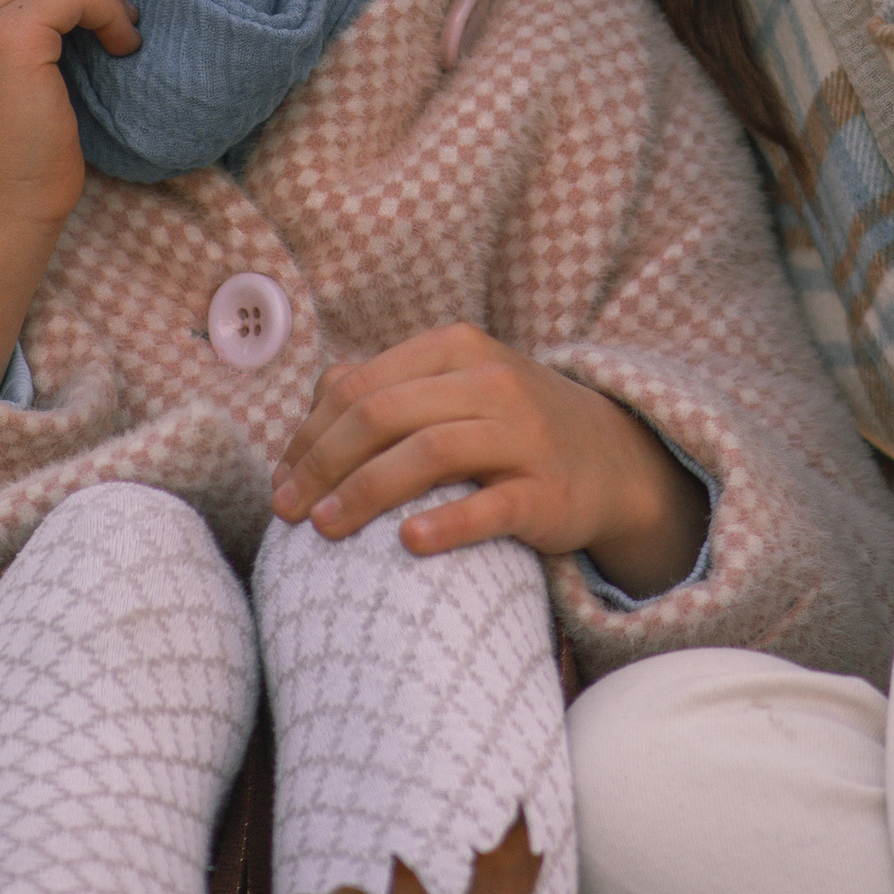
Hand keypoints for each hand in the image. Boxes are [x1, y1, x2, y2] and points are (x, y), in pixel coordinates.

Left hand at [272, 322, 708, 598]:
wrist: (612, 458)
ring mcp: (523, 436)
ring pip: (430, 452)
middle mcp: (491, 382)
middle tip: (289, 511)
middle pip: (384, 414)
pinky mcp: (548, 492)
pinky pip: (493, 506)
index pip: (360, 385)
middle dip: (323, 463)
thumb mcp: (455, 387)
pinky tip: (408, 543)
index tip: (281, 481)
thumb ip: (387, 389)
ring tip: (326, 529)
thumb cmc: (507, 425)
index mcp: (456, 349)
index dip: (310, 434)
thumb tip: (309, 414)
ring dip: (367, 490)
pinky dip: (447, 523)